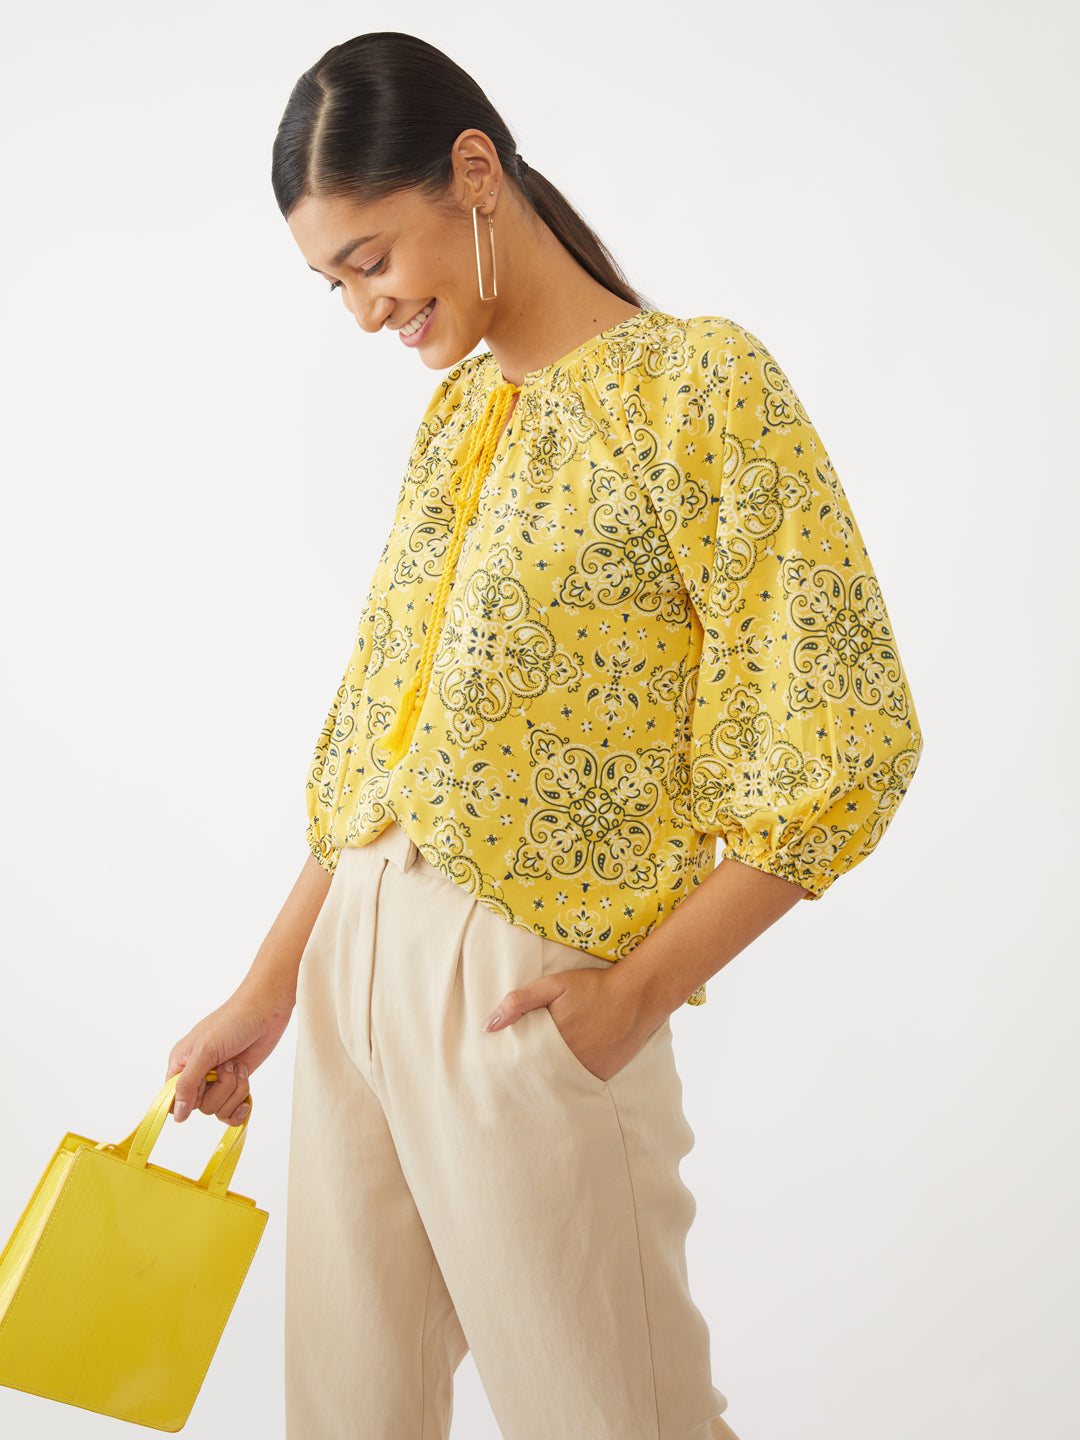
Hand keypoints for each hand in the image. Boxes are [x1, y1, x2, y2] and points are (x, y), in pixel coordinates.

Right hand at [166, 979, 293, 1124]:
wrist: (265, 1012)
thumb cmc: (232, 1022)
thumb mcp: (205, 1051)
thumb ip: (188, 1083)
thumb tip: (177, 1115)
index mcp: (180, 1064)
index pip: (172, 1101)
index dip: (187, 1101)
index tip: (203, 1087)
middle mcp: (197, 1075)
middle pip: (200, 1108)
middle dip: (220, 1090)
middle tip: (227, 1064)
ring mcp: (218, 1080)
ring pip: (219, 1109)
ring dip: (234, 1090)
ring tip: (238, 1066)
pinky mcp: (236, 1084)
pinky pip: (232, 1111)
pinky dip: (241, 1103)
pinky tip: (246, 1094)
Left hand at [481, 966, 658, 1082]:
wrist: (638, 995)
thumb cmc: (593, 987)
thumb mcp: (553, 986)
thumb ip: (519, 1003)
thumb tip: (487, 1026)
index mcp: (552, 1042)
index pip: (522, 1064)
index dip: (511, 1066)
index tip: (498, 1069)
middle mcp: (569, 1062)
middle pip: (538, 1077)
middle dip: (527, 1076)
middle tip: (510, 1081)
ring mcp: (588, 1072)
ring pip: (558, 1082)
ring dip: (548, 1079)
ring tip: (538, 1077)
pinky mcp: (603, 1075)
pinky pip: (579, 1083)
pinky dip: (570, 1079)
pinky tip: (563, 1073)